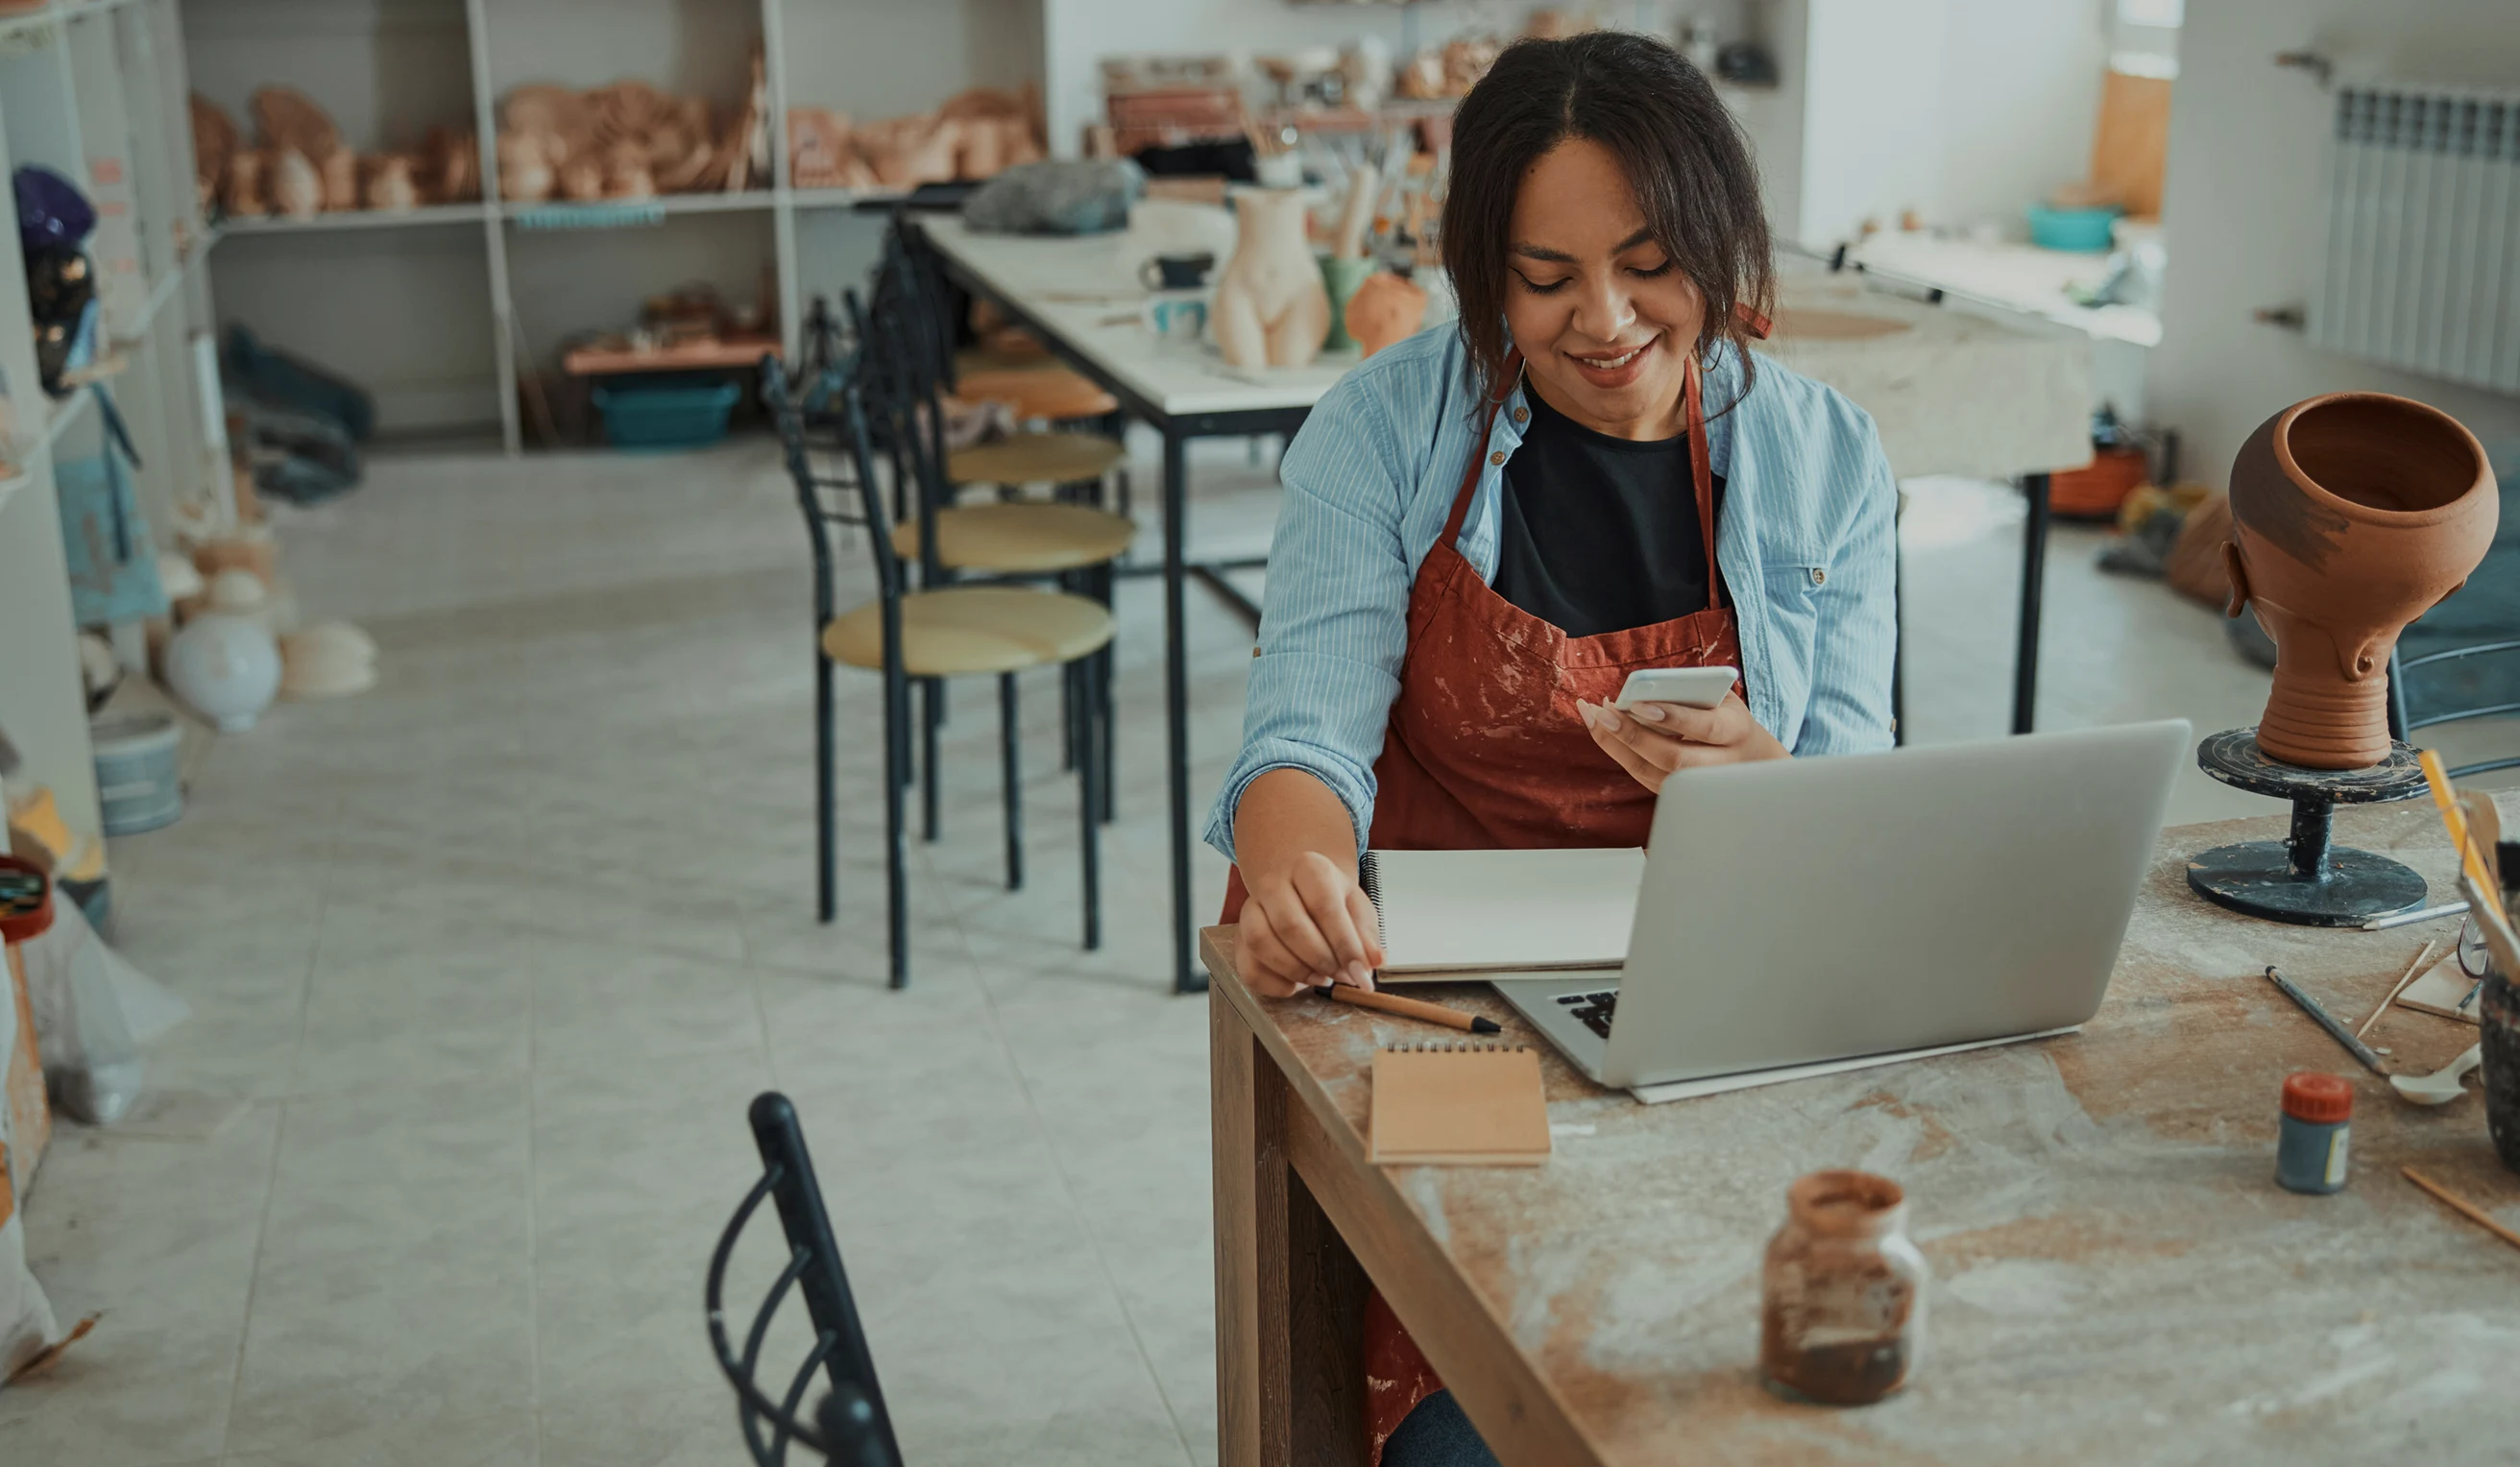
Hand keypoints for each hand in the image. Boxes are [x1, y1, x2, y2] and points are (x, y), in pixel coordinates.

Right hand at [1238, 850, 1385, 998]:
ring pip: (1261, 943)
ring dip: (1296, 971)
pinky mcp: (1240, 935)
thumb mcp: (1357, 908)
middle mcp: (1273, 883)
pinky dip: (1275, 984)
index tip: (1360, 973)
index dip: (1344, 944)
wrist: (1299, 887)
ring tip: (1321, 977)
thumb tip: (1374, 961)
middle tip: (1340, 974)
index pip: (1323, 906)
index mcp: (1308, 868)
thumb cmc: (1330, 898)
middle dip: (1320, 959)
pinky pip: (1248, 967)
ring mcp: (1250, 909)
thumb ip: (1366, 935)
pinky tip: (1297, 983)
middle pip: (1290, 926)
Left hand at [1574, 692, 1788, 793]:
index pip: (1705, 727)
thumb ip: (1691, 691)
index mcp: (1736, 731)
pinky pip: (1643, 776)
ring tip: (1594, 716)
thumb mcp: (1721, 698)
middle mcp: (1719, 765)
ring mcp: (1697, 786)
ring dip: (1616, 745)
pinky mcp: (1677, 794)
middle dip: (1634, 735)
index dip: (1673, 717)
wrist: (1751, 762)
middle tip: (1603, 712)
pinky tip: (1602, 728)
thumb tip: (1645, 688)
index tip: (1639, 703)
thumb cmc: (1728, 718)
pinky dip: (1618, 752)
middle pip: (1673, 758)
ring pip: (1651, 773)